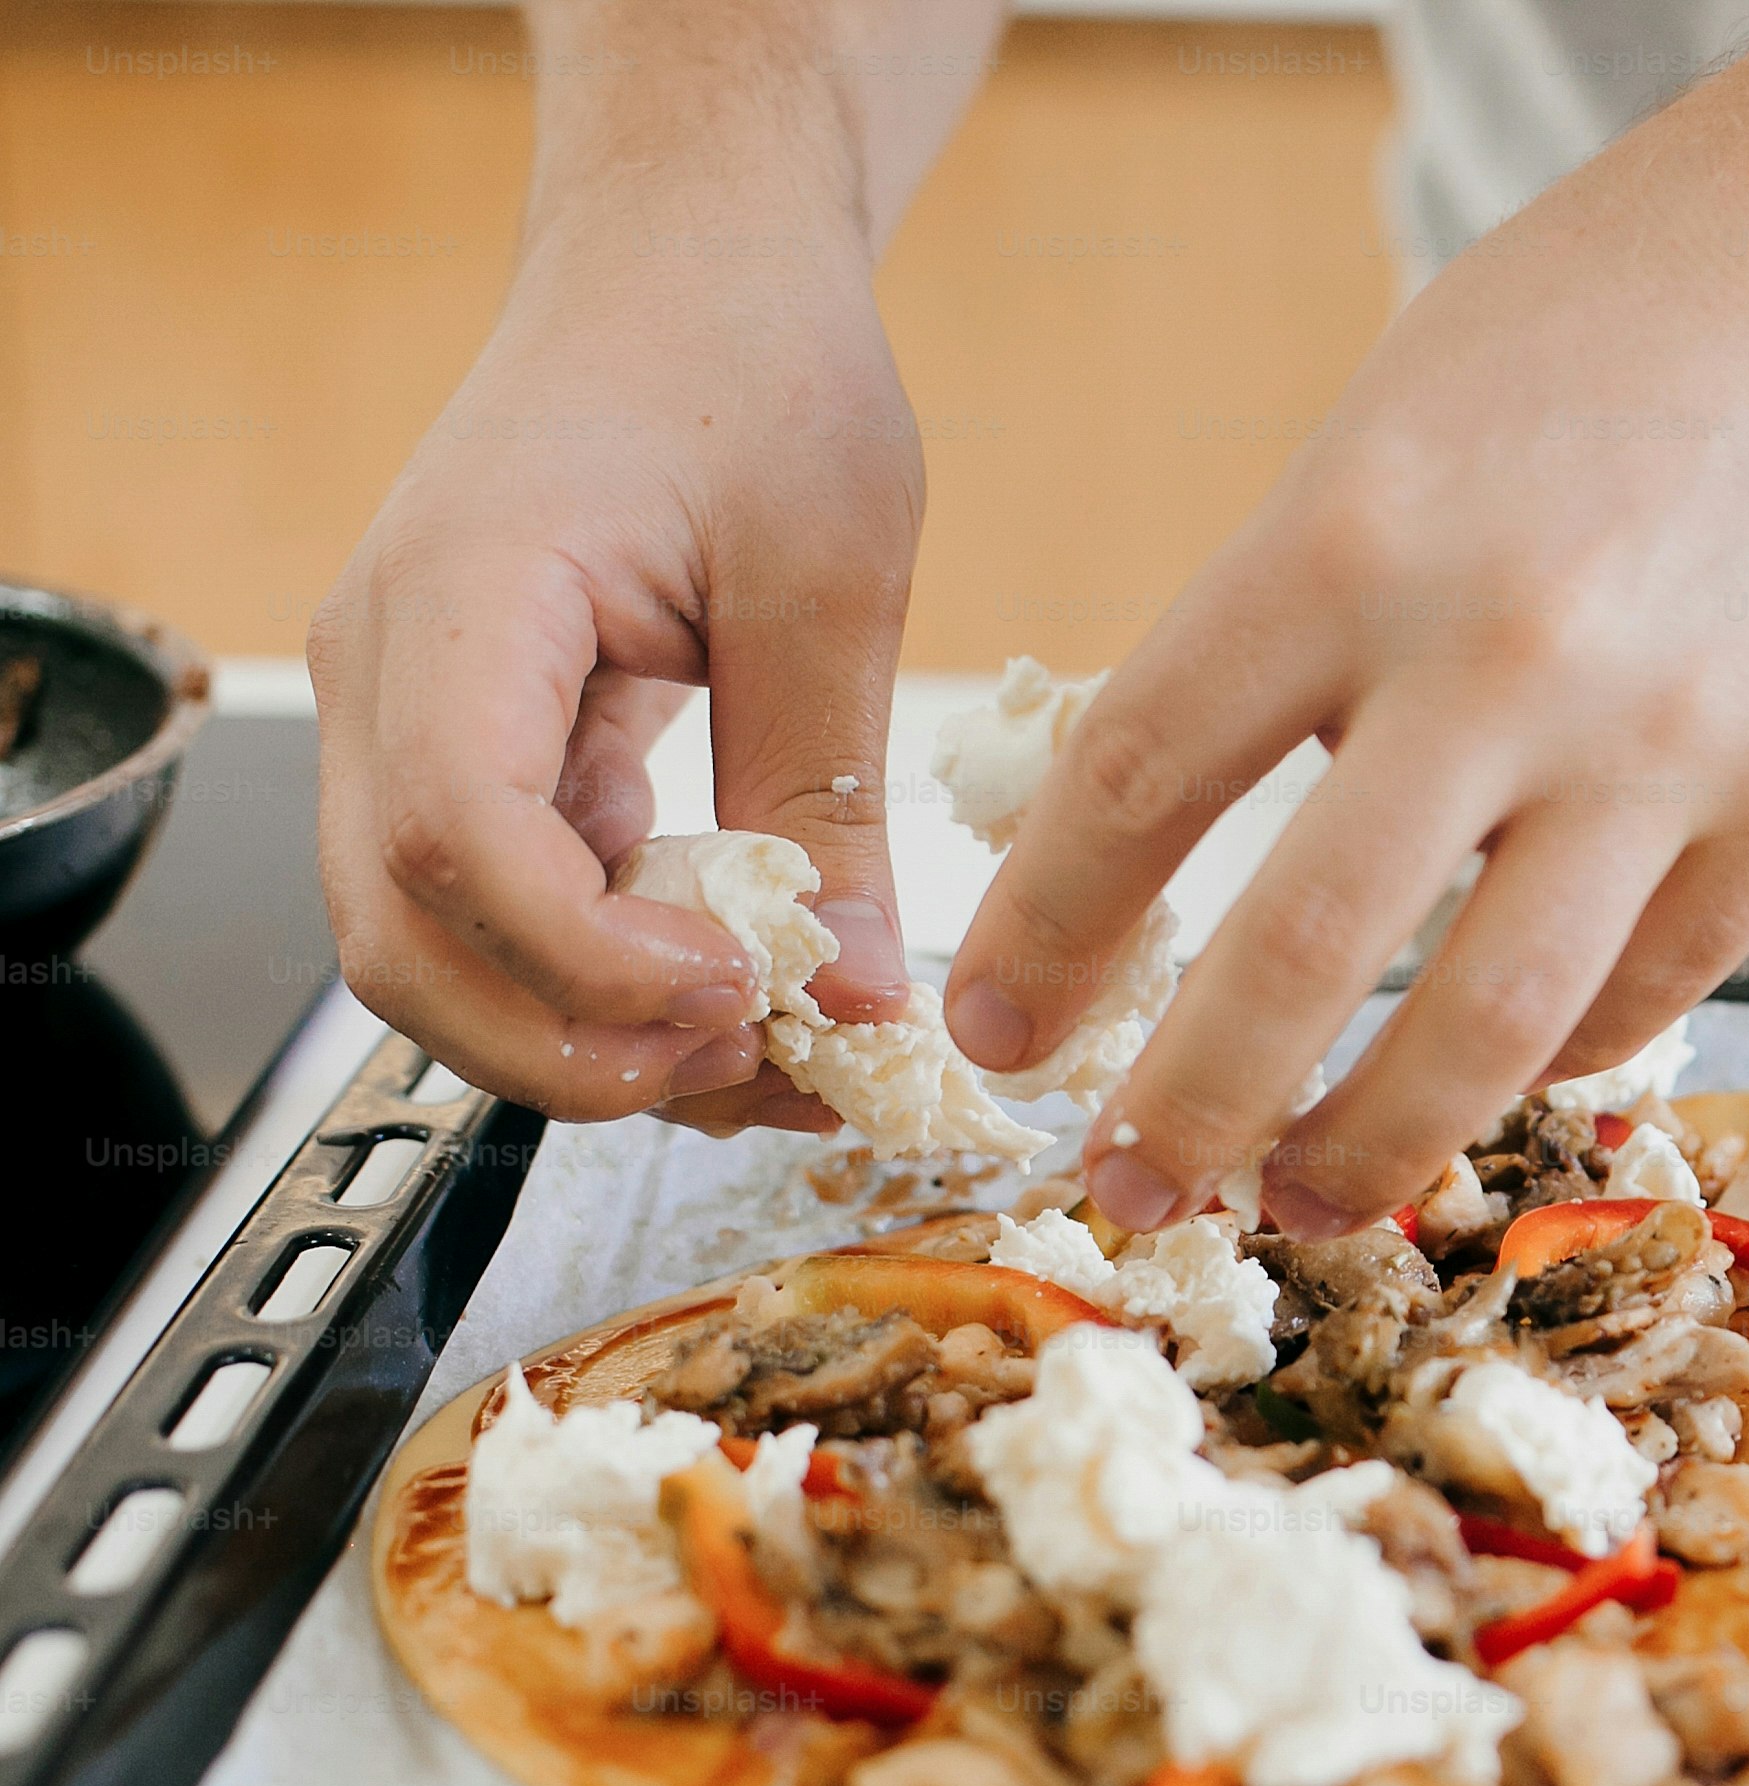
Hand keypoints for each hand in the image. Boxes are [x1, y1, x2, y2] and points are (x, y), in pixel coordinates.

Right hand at [312, 198, 920, 1135]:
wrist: (692, 264)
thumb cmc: (753, 367)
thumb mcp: (833, 581)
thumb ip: (831, 797)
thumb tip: (860, 995)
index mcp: (464, 597)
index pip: (453, 833)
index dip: (587, 957)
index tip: (737, 992)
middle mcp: (391, 669)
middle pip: (402, 939)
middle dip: (573, 1047)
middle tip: (756, 1063)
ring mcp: (413, 716)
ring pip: (436, 952)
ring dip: (592, 1039)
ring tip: (773, 1052)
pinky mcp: (475, 750)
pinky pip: (505, 911)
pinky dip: (611, 983)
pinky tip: (748, 998)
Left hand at [943, 199, 1748, 1233]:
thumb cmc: (1595, 345)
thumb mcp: (1386, 435)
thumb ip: (1293, 634)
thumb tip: (1176, 868)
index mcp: (1359, 533)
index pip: (1146, 779)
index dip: (1048, 936)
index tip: (997, 1032)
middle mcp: (1512, 650)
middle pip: (1306, 954)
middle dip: (1193, 1112)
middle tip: (1133, 1196)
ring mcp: (1675, 738)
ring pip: (1493, 1030)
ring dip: (1374, 1149)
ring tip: (1309, 1201)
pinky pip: (1654, 992)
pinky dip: (1558, 1054)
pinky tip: (1502, 1068)